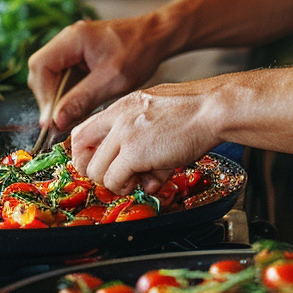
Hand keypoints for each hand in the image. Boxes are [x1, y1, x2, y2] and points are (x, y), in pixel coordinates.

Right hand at [27, 15, 169, 133]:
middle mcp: (68, 40)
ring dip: (59, 98)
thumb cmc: (139, 52)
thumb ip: (82, 100)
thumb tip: (55, 121)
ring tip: (71, 117)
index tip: (52, 119)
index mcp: (73, 38)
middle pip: (42, 71)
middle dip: (49, 98)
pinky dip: (69, 93)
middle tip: (60, 122)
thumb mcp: (112, 80)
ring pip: (52, 76)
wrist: (157, 37)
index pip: (41, 66)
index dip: (43, 95)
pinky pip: (66, 76)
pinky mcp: (81, 56)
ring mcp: (73, 47)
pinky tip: (81, 107)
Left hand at [70, 81, 219, 195]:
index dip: (87, 153)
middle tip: (115, 177)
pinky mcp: (134, 152)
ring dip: (116, 182)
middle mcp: (117, 117)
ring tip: (140, 178)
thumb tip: (138, 168)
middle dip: (93, 170)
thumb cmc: (194, 111)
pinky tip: (151, 179)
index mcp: (122, 105)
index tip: (101, 164)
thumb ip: (139, 135)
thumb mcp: (156, 113)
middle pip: (79, 149)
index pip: (83, 130)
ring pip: (96, 172)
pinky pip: (115, 181)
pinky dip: (129, 187)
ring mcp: (123, 134)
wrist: (212, 109)